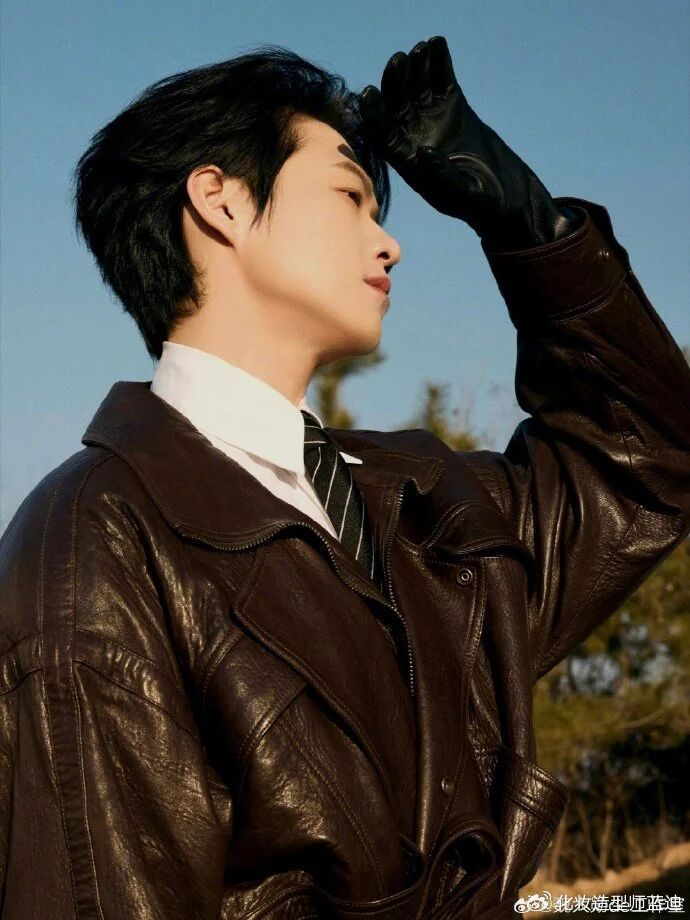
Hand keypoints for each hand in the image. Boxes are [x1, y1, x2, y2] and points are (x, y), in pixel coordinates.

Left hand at [358, 36, 581, 249]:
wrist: (503, 195)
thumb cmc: (478, 204)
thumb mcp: (461, 194)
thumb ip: (441, 176)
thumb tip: (423, 153)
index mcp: (407, 162)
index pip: (382, 135)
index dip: (374, 115)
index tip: (368, 94)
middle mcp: (413, 137)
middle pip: (396, 106)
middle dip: (395, 83)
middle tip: (399, 61)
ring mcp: (432, 119)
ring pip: (417, 88)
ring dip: (416, 68)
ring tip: (420, 49)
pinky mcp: (453, 106)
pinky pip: (442, 80)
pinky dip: (439, 63)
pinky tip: (438, 44)